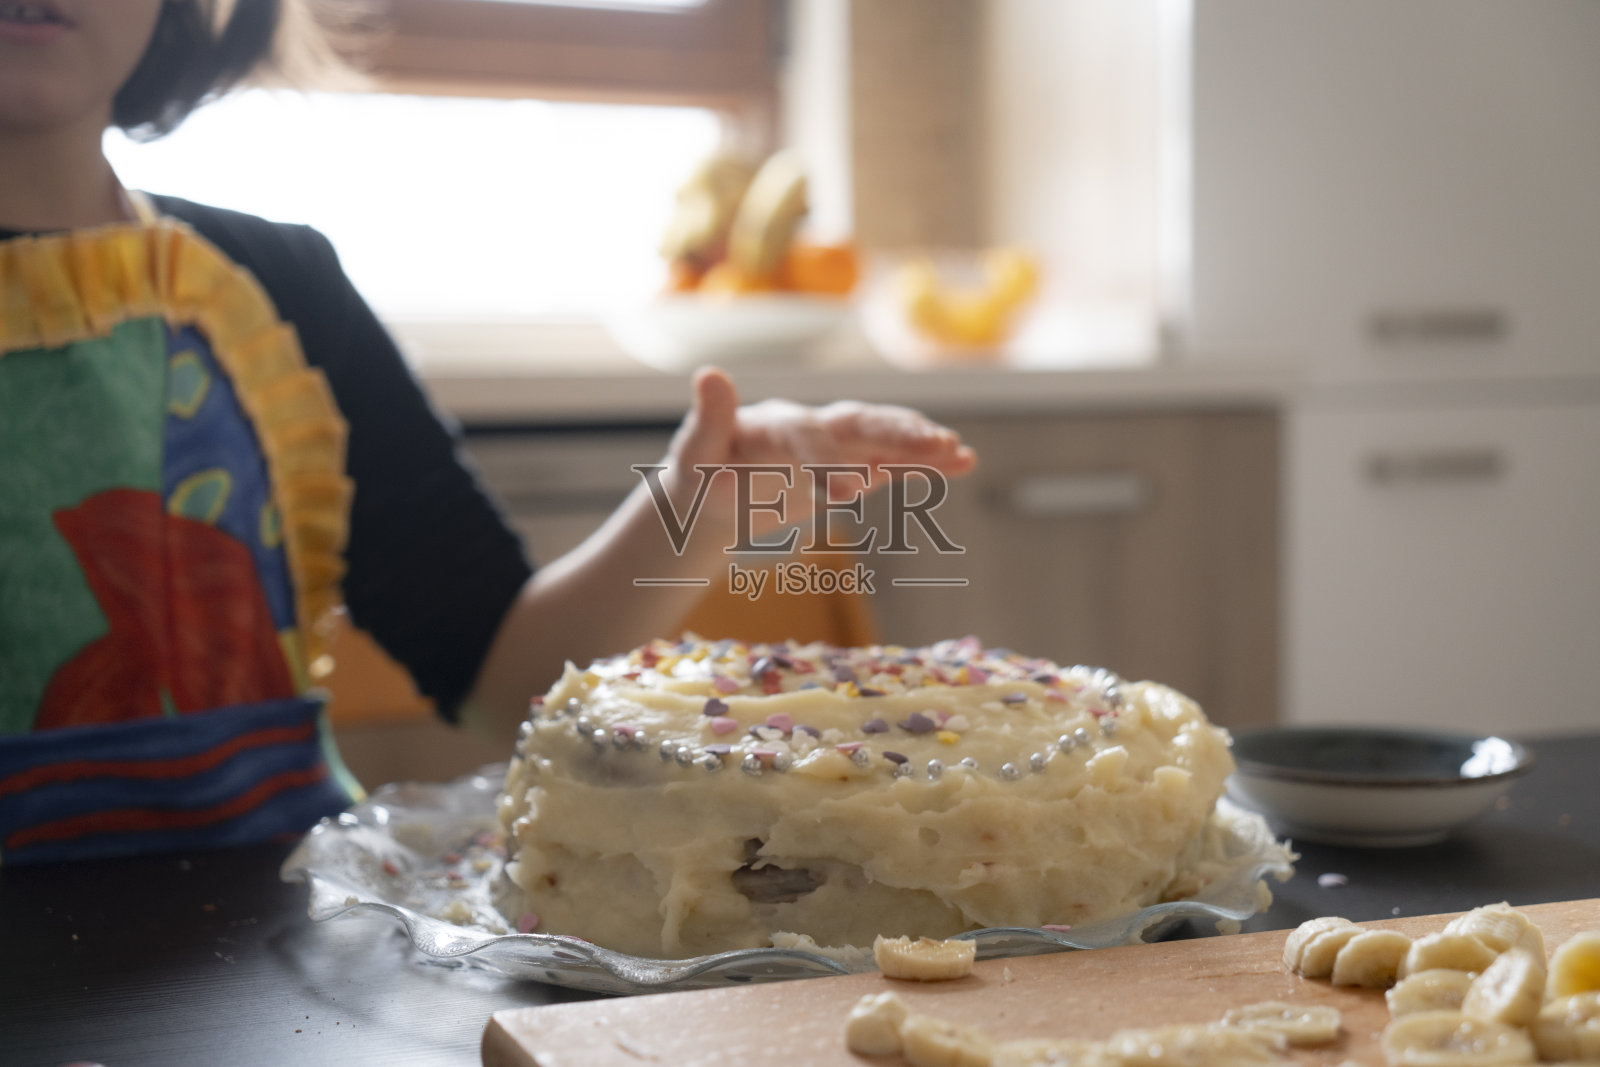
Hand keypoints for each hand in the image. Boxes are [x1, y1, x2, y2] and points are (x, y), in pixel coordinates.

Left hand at [663, 367, 976, 534]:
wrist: (713, 495)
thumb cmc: (699, 475)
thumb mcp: (694, 454)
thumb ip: (708, 419)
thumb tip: (708, 373)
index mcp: (773, 423)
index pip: (804, 434)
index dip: (824, 459)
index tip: (843, 493)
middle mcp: (811, 426)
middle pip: (858, 423)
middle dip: (895, 433)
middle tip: (935, 444)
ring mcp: (834, 446)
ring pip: (883, 439)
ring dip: (919, 444)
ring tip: (959, 452)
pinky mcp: (849, 467)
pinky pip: (891, 464)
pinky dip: (924, 465)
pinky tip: (962, 463)